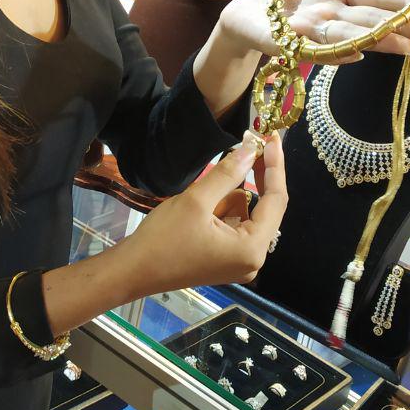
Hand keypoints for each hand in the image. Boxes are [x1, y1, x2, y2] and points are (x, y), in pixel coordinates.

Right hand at [125, 135, 286, 291]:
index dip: (276, 167)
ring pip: (247, 215)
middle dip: (254, 179)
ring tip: (201, 203)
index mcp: (252, 248)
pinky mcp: (227, 261)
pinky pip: (236, 226)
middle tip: (251, 145)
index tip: (273, 138)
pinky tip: (199, 214)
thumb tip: (252, 151)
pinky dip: (223, 211)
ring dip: (230, 198)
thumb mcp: (196, 200)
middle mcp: (254, 260)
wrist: (134, 271)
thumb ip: (228, 173)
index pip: (276, 201)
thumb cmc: (163, 238)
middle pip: (265, 209)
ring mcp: (240, 263)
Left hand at [217, 0, 409, 62]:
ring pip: (353, 35)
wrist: (243, 10)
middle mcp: (334, 12)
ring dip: (379, 42)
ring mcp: (313, 29)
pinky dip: (333, 54)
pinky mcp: (288, 43)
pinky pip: (314, 50)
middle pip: (373, 19)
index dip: (408, 7)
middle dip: (404, 27)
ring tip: (407, 48)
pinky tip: (355, 54)